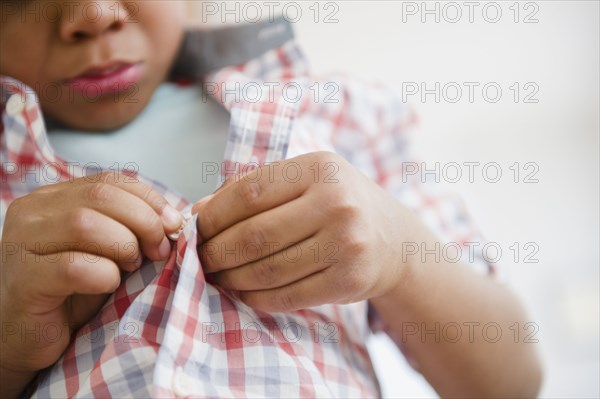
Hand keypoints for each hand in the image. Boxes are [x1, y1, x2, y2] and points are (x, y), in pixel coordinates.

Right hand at [0, 172, 181, 393]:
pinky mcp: (24, 280)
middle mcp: (33, 212)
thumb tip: (173, 220)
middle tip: (158, 249)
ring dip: (124, 246)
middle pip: (101, 196)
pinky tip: (108, 285)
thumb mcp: (106, 249)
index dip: (149, 199)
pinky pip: (74, 267)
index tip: (173, 225)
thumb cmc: (71, 291)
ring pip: (85, 224)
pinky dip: (104, 275)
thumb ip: (129, 226)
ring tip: (130, 267)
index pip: (110, 180)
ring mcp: (21, 243)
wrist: (29, 335)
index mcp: (54, 198)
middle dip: (143, 221)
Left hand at [192, 151, 410, 311]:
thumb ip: (254, 188)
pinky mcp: (349, 281)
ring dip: (231, 278)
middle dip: (216, 253)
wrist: (393, 239)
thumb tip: (199, 211)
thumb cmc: (338, 203)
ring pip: (267, 270)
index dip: (214, 216)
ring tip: (217, 276)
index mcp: (319, 168)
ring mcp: (347, 243)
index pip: (249, 194)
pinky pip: (286, 296)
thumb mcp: (306, 179)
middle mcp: (337, 203)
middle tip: (200, 260)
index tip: (196, 230)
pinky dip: (255, 298)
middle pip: (254, 236)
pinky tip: (243, 291)